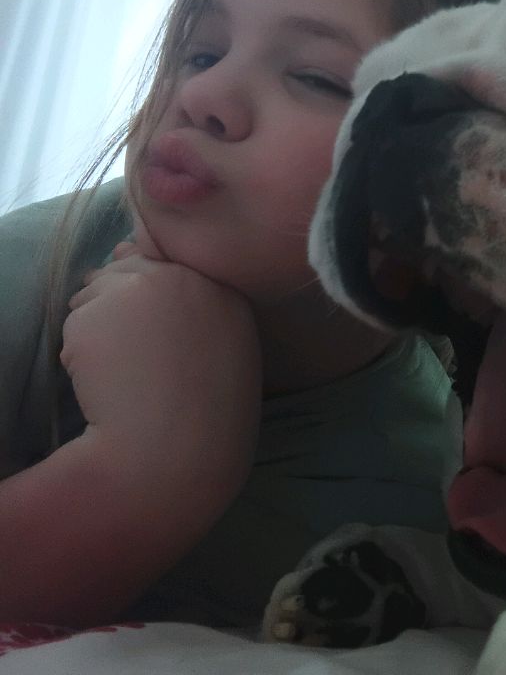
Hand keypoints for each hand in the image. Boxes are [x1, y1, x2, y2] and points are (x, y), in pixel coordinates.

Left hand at [61, 242, 261, 498]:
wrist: (175, 456)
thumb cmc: (204, 416)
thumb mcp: (220, 350)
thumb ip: (189, 305)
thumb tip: (125, 254)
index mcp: (224, 290)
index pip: (168, 267)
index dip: (154, 302)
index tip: (164, 345)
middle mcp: (186, 278)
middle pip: (127, 272)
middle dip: (121, 311)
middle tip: (143, 366)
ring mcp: (142, 289)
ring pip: (95, 295)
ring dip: (100, 330)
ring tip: (129, 378)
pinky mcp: (100, 310)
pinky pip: (75, 323)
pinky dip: (81, 353)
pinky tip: (108, 384)